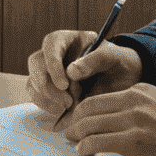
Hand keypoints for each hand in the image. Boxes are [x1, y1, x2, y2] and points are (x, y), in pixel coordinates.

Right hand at [26, 29, 143, 122]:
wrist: (122, 80)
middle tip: (66, 102)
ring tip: (67, 109)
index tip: (64, 85)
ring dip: (46, 99)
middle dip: (47, 85)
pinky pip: (37, 97)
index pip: (51, 44)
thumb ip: (94, 60)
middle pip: (36, 63)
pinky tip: (62, 115)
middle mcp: (55, 54)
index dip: (53, 64)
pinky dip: (47, 107)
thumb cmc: (117, 62)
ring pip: (33, 82)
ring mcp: (49, 72)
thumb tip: (71, 71)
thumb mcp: (112, 56)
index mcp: (69, 39)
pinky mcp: (49, 91)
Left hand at [62, 83, 155, 155]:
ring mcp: (132, 120)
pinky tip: (84, 152)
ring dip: (77, 135)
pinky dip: (86, 147)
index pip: (99, 98)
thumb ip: (137, 107)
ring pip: (91, 125)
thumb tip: (118, 121)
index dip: (82, 110)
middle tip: (67, 132)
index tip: (77, 119)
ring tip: (73, 143)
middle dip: (74, 122)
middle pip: (89, 109)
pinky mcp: (133, 140)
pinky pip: (99, 142)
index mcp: (137, 91)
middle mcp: (132, 102)